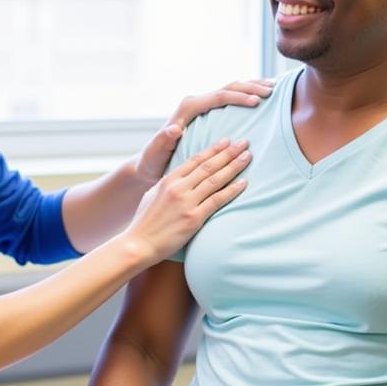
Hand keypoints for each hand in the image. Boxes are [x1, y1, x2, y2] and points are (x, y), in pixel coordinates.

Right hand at [126, 138, 250, 263]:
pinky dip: (232, 190)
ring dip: (234, 166)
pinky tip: (244, 182)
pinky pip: (217, 200)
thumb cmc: (144, 223)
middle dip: (228, 152)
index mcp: (168, 180)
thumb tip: (180, 178)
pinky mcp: (193, 218)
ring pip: (215, 179)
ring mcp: (186, 202)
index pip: (195, 160)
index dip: (213, 149)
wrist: (138, 244)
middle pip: (208, 166)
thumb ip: (167, 185)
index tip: (227, 141)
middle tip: (244, 143)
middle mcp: (178, 188)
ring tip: (247, 156)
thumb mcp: (152, 195)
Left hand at [135, 80, 274, 185]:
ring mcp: (202, 107)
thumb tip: (174, 128)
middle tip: (271, 91)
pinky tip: (262, 97)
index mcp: (187, 109)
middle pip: (227, 88)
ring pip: (230, 90)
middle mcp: (195, 103)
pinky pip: (230, 99)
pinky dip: (247, 95)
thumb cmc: (153, 161)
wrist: (150, 163)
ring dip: (251, 87)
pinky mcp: (207, 113)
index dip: (238, 97)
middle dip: (250, 87)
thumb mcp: (156, 153)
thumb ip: (163, 140)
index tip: (256, 101)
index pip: (217, 97)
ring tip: (273, 88)